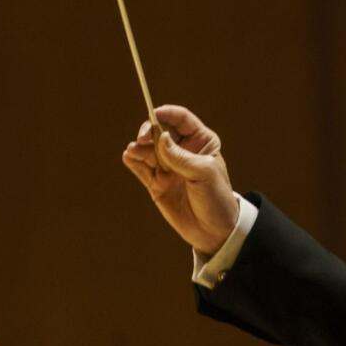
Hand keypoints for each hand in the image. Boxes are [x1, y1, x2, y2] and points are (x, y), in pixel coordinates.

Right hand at [122, 105, 238, 256]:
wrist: (214, 231)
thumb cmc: (216, 198)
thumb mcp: (204, 174)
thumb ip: (181, 157)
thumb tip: (161, 138)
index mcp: (200, 141)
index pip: (181, 119)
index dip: (166, 113)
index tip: (154, 113)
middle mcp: (182, 150)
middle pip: (160, 131)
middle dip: (149, 131)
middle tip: (143, 138)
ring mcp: (168, 166)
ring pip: (148, 149)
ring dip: (139, 147)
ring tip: (134, 151)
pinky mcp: (156, 183)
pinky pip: (141, 168)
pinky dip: (133, 161)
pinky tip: (129, 157)